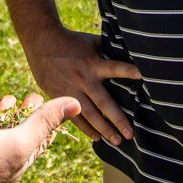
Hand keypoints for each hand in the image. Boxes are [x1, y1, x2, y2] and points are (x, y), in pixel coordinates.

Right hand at [0, 94, 80, 182]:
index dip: (51, 118)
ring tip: (9, 98)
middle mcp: (3, 153)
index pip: (43, 135)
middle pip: (20, 130)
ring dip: (4, 113)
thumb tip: (77, 104)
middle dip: (27, 113)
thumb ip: (44, 122)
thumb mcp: (19, 142)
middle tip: (32, 96)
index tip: (56, 102)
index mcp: (22, 155)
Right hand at [19, 25, 141, 146]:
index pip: (114, 67)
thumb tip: (129, 52)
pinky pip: (74, 116)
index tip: (141, 75)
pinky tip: (97, 137)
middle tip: (130, 134)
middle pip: (103, 103)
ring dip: (104, 129)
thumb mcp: (91, 42)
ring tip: (117, 141)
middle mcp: (83, 79)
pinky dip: (86, 128)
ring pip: (89, 114)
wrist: (41, 42)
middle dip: (118, 120)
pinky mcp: (60, 96)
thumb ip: (107, 50)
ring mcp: (71, 90)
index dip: (127, 71)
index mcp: (93, 63)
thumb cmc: (72, 41)